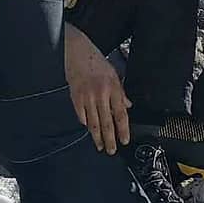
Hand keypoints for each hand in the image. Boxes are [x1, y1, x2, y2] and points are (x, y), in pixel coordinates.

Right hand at [65, 24, 130, 153]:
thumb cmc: (96, 61)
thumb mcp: (114, 74)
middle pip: (107, 122)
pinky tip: (88, 130)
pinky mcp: (75, 98)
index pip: (121, 114)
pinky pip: (82, 115)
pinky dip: (86, 124)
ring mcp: (87, 97)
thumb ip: (121, 93)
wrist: (77, 52)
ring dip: (97, 136)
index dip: (123, 129)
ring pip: (94, 122)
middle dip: (110, 139)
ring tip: (100, 146)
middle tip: (112, 150)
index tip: (125, 140)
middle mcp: (101, 94)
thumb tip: (128, 106)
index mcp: (113, 88)